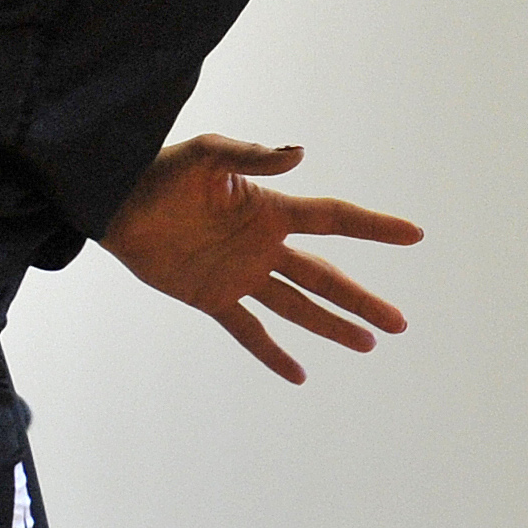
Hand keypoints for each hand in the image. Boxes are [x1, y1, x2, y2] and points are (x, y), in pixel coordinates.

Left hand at [98, 136, 420, 384]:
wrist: (112, 202)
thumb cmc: (160, 169)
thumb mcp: (206, 154)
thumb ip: (251, 155)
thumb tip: (300, 154)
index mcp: (269, 208)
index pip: (334, 219)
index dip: (374, 227)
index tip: (415, 234)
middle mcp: (263, 245)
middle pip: (325, 277)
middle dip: (362, 300)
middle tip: (399, 323)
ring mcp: (240, 274)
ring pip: (298, 307)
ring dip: (332, 326)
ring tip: (368, 344)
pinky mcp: (211, 297)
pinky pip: (248, 331)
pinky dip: (272, 353)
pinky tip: (300, 374)